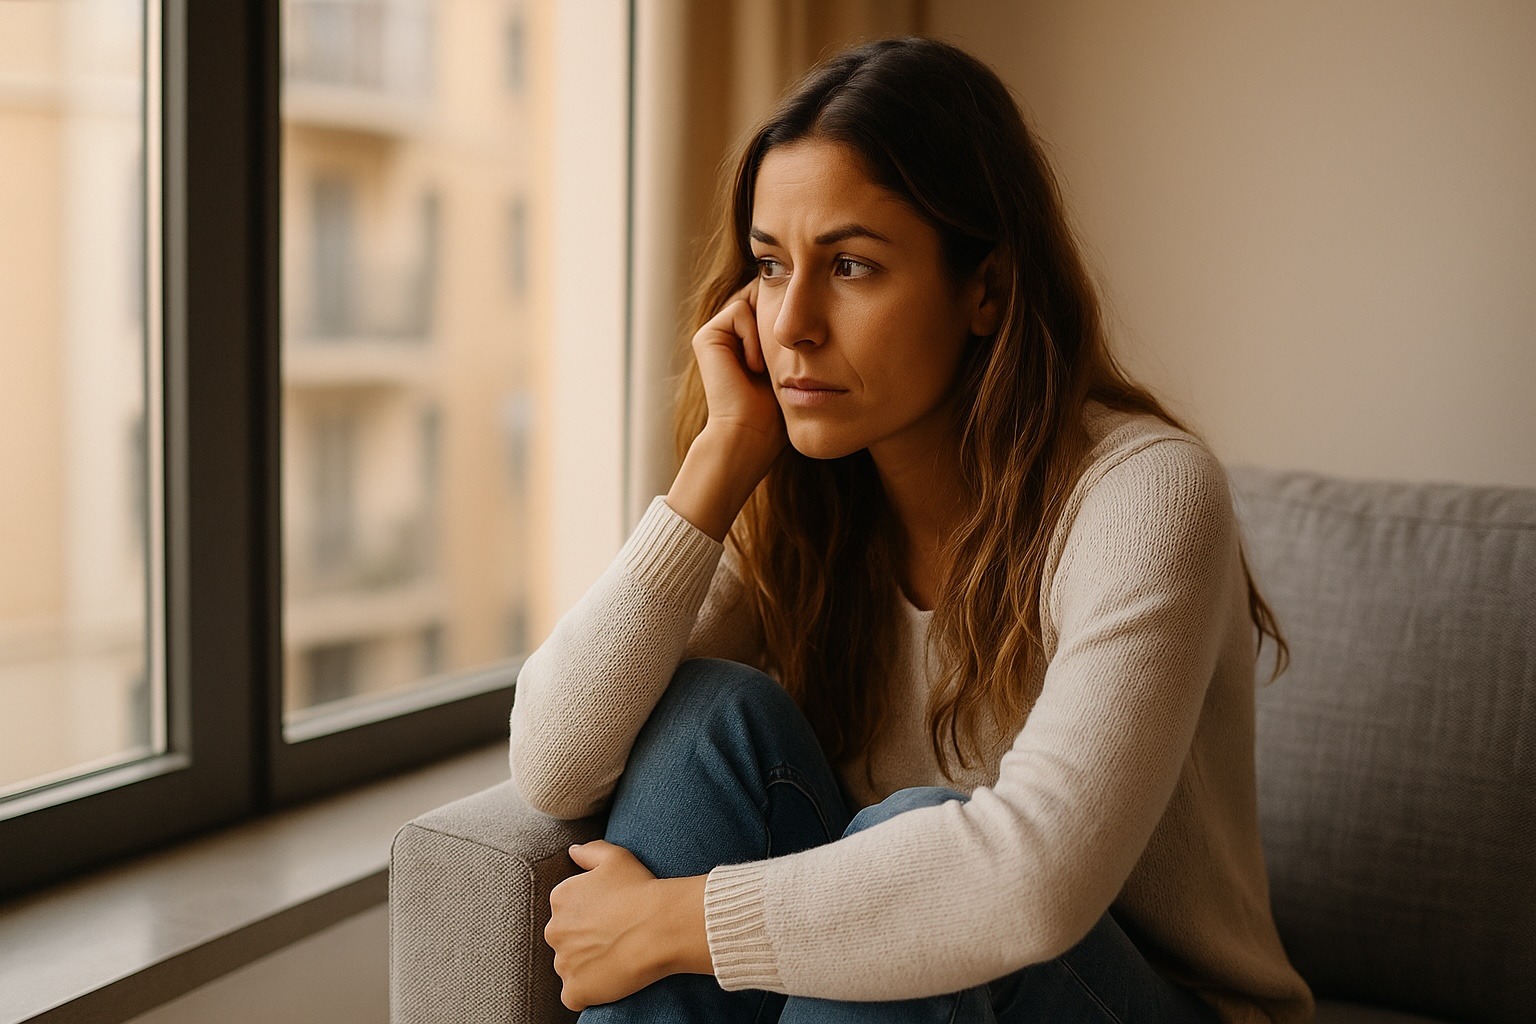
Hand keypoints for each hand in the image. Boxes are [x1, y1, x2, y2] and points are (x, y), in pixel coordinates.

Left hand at [544, 840, 676, 1011]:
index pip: (567, 910)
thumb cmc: (641, 889)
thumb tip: (572, 851)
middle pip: (564, 939)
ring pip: (569, 966)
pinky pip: (574, 995)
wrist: (662, 926)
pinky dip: (587, 991)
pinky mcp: (575, 990)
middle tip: (615, 938)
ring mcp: (563, 963)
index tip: (611, 917)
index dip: (591, 915)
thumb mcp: (616, 857)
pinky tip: (608, 980)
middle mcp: (554, 930)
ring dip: (586, 966)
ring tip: (616, 958)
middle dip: (583, 940)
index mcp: (560, 898)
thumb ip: (589, 851)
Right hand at [690, 276, 787, 473]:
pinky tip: (752, 368)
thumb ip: (795, 338)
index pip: (776, 304)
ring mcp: (716, 334)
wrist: (750, 433)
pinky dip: (753, 338)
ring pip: (755, 302)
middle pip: (765, 297)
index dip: (791, 317)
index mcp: (747, 340)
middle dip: (779, 320)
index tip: (796, 353)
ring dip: (767, 335)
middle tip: (780, 360)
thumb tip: (813, 308)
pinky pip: (740, 310)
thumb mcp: (793, 368)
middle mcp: (730, 334)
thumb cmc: (776, 411)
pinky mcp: (707, 335)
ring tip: (763, 370)